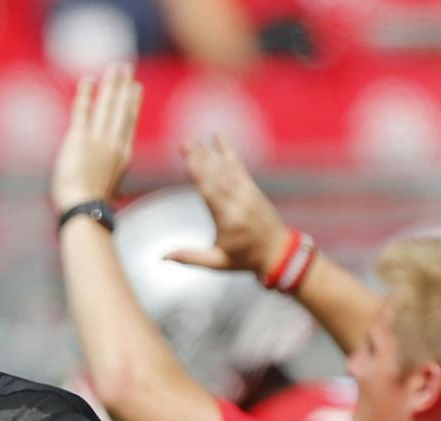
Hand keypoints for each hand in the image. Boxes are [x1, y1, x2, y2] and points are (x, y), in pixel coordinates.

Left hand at [52, 63, 141, 214]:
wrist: (85, 208)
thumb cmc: (95, 208)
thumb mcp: (111, 196)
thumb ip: (115, 191)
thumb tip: (120, 197)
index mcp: (123, 156)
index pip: (128, 123)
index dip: (132, 104)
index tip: (135, 89)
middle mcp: (113, 143)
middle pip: (120, 108)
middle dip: (123, 86)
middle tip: (126, 68)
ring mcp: (97, 139)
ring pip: (106, 105)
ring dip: (111, 84)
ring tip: (115, 67)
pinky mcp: (78, 139)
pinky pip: (83, 111)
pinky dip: (86, 95)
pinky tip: (89, 80)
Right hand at [172, 135, 290, 280]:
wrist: (278, 251)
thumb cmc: (244, 259)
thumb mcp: (217, 263)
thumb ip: (191, 258)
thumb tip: (162, 256)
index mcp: (229, 220)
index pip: (211, 193)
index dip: (200, 176)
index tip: (188, 160)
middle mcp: (238, 202)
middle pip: (216, 176)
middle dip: (200, 158)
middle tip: (184, 143)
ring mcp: (246, 192)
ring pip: (225, 168)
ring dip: (208, 153)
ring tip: (192, 141)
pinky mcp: (251, 187)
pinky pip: (237, 166)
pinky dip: (227, 151)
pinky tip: (217, 137)